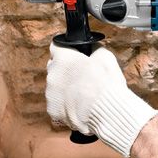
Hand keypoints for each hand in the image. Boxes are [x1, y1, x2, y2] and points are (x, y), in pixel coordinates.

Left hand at [46, 43, 157, 157]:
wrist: (105, 112)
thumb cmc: (106, 84)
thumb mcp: (106, 57)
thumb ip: (94, 49)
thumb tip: (92, 48)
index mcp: (63, 58)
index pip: (56, 46)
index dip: (67, 50)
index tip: (74, 54)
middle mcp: (52, 74)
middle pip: (54, 66)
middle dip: (66, 69)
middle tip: (82, 75)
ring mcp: (51, 94)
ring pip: (55, 86)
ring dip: (65, 88)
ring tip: (83, 94)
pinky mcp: (53, 111)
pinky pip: (57, 104)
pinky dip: (65, 104)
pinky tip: (79, 106)